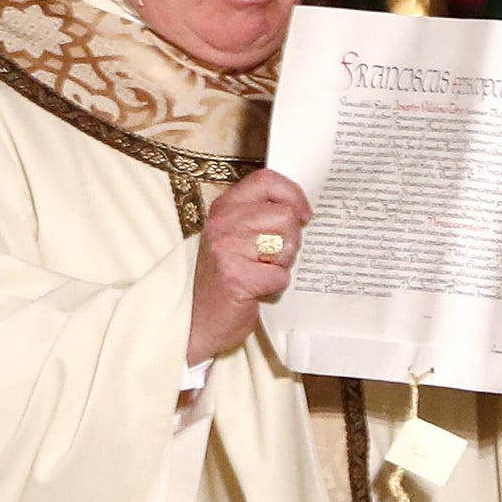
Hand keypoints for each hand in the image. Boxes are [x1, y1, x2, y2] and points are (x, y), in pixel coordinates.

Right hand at [189, 170, 311, 362]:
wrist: (197, 321)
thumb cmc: (223, 279)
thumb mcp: (235, 237)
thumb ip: (260, 217)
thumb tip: (300, 210)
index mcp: (224, 208)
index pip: (266, 181)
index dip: (293, 195)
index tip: (303, 214)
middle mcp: (223, 223)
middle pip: (285, 216)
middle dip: (291, 240)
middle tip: (272, 258)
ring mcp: (227, 249)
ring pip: (287, 244)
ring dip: (282, 264)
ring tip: (261, 272)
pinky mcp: (236, 277)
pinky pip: (280, 276)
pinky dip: (275, 287)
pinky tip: (257, 290)